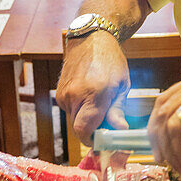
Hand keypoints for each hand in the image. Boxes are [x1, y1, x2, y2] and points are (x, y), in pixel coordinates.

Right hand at [56, 32, 130, 146]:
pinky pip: (69, 111)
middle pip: (78, 129)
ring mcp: (64, 94)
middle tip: (107, 123)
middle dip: (92, 131)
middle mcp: (75, 95)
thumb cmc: (110, 60)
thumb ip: (118, 110)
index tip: (104, 141)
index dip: (93, 141)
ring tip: (99, 103)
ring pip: (74, 121)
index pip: (84, 130)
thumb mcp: (122, 84)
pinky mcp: (58, 93)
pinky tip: (89, 97)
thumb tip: (120, 130)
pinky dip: (79, 110)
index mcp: (94, 94)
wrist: (90, 39)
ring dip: (86, 119)